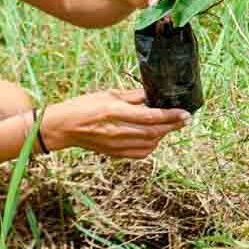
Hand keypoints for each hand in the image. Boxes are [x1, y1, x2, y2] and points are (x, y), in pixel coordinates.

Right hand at [42, 88, 189, 158]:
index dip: (170, 115)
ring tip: (170, 126)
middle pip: (154, 132)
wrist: (64, 127)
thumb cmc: (83, 106)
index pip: (150, 116)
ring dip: (163, 135)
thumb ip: (131, 96)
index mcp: (114, 111)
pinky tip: (153, 137)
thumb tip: (152, 95)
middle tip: (185, 119)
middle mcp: (117, 130)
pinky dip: (151, 146)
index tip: (184, 113)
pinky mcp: (115, 153)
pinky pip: (140, 153)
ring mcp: (116, 144)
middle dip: (173, 126)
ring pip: (150, 144)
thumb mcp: (107, 94)